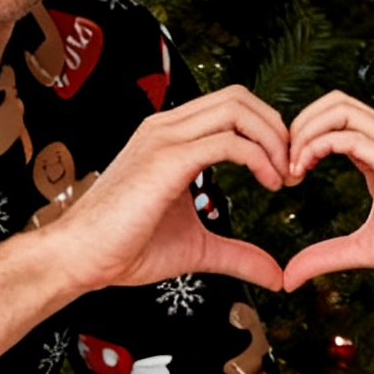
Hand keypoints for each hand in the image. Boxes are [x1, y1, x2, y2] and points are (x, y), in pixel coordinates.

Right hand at [51, 84, 289, 294]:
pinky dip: (260, 157)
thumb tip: (276, 275)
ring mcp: (165, 138)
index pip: (230, 107)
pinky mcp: (166, 159)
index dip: (266, 132)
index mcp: (171, 137)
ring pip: (237, 108)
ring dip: (273, 139)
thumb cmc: (126, 249)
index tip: (284, 171)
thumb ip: (237, 255)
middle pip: (239, 97)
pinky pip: (228, 141)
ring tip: (284, 177)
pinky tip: (269, 183)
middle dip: (277, 128)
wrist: (81, 257)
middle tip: (293, 170)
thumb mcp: (197, 249)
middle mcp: (167, 127)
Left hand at [281, 92, 373, 291]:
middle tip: (284, 165)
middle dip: (299, 125)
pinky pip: (351, 136)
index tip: (288, 172)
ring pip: (341, 109)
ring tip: (292, 168)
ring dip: (305, 132)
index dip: (304, 136)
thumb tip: (289, 278)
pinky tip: (304, 171)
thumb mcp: (364, 250)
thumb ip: (326, 255)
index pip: (337, 117)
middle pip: (335, 101)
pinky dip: (318, 146)